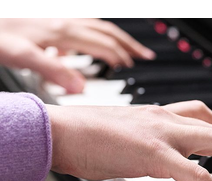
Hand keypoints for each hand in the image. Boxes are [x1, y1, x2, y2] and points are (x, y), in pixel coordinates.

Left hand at [0, 18, 155, 92]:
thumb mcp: (24, 57)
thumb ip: (53, 71)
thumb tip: (80, 87)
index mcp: (64, 33)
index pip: (103, 45)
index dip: (120, 56)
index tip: (133, 67)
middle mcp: (66, 23)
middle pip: (108, 32)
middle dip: (129, 44)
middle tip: (145, 55)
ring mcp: (61, 19)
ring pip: (99, 26)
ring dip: (118, 37)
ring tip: (129, 47)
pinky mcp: (54, 21)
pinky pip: (83, 26)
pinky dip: (96, 35)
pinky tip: (90, 44)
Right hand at [46, 101, 211, 180]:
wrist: (61, 131)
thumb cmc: (87, 135)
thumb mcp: (126, 135)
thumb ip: (147, 142)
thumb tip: (159, 159)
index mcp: (158, 115)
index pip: (203, 117)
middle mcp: (164, 119)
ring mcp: (161, 134)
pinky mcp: (153, 154)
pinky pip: (196, 174)